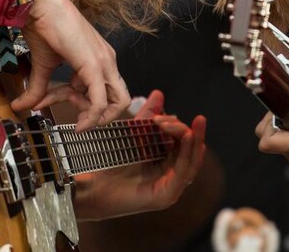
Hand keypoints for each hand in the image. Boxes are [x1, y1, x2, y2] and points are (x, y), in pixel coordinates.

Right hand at [11, 0, 128, 130]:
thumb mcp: (43, 65)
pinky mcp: (95, 65)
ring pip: (116, 102)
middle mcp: (107, 60)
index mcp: (100, 59)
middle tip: (77, 120)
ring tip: (66, 111)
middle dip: (100, 116)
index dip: (84, 106)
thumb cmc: (44, 28)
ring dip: (91, 116)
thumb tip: (21, 107)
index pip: (103, 91)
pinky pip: (100, 100)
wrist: (41, 6)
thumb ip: (38, 88)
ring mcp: (104, 62)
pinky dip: (92, 116)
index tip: (63, 106)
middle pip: (120, 99)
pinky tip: (79, 123)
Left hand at [73, 90, 206, 219]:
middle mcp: (171, 175)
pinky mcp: (167, 196)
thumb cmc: (110, 163)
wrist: (92, 186)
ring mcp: (171, 187)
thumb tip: (159, 93)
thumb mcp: (133, 135)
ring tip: (196, 123)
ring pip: (192, 160)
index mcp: (166, 163)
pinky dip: (188, 154)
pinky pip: (184, 172)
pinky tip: (188, 138)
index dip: (176, 126)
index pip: (182, 141)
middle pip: (190, 149)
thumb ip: (147, 117)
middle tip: (171, 119)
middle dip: (186, 131)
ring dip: (194, 139)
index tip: (159, 117)